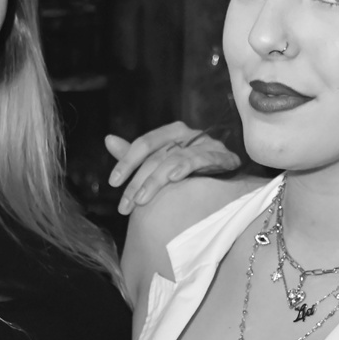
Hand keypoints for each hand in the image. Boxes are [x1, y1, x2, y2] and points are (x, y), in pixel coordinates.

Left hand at [106, 122, 239, 214]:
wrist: (230, 183)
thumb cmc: (193, 172)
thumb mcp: (161, 163)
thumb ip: (135, 154)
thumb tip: (108, 139)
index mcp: (173, 132)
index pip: (145, 143)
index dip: (127, 162)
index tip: (113, 183)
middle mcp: (189, 134)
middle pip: (157, 156)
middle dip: (137, 182)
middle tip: (124, 207)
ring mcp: (206, 144)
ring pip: (174, 159)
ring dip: (155, 181)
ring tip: (141, 201)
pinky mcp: (223, 156)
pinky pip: (201, 158)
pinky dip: (185, 166)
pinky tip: (173, 178)